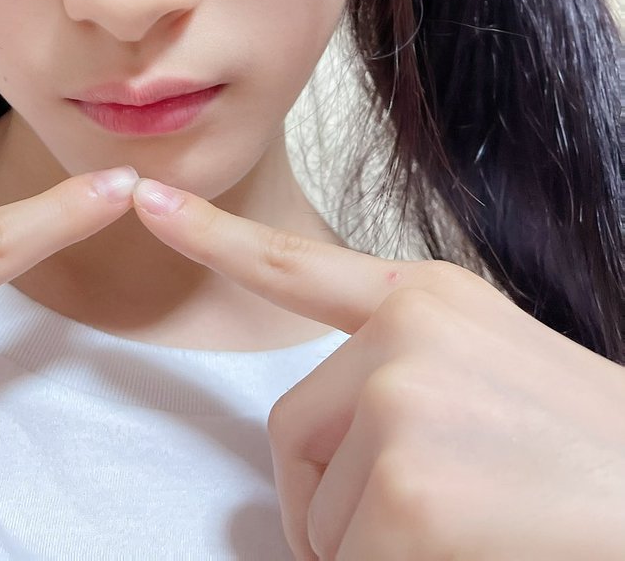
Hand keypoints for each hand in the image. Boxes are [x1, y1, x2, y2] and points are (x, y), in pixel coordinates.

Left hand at [132, 178, 624, 559]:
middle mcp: (403, 334)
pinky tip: (466, 552)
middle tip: (413, 526)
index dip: (211, 236)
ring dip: (367, 549)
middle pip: (290, 434)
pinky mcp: (408, 491)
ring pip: (318, 513)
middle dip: (327, 502)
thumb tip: (323, 444)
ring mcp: (400, 403)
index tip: (143, 198)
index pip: (293, 266)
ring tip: (464, 532)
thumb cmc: (587, 451)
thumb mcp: (489, 369)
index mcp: (425, 298)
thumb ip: (398, 375)